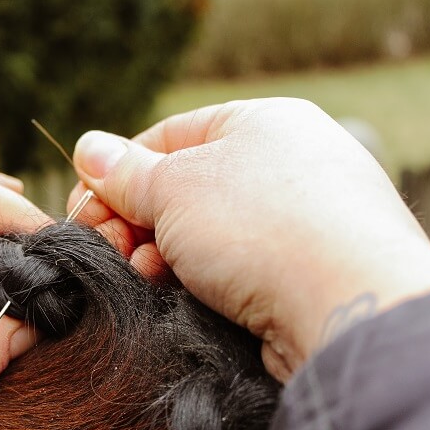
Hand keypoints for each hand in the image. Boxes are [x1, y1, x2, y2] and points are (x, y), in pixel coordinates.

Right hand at [68, 98, 429, 380]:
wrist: (344, 306)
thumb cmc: (258, 225)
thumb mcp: (174, 187)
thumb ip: (126, 172)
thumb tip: (87, 148)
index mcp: (259, 124)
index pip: (167, 137)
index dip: (118, 171)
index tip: (85, 204)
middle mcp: (282, 166)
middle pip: (180, 189)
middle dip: (133, 220)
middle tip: (103, 244)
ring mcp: (295, 221)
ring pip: (200, 233)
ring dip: (156, 252)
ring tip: (139, 270)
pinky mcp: (299, 271)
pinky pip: (229, 265)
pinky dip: (191, 276)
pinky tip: (170, 289)